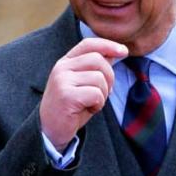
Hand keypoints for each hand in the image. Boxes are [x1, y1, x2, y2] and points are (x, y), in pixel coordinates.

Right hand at [39, 37, 127, 151]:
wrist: (51, 131)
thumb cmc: (71, 108)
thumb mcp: (84, 85)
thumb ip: (95, 69)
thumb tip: (113, 54)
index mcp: (66, 62)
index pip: (89, 44)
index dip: (108, 45)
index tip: (124, 51)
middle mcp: (62, 68)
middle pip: (98, 60)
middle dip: (109, 77)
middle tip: (105, 93)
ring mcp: (62, 80)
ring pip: (99, 78)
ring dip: (103, 94)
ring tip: (93, 103)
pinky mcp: (67, 96)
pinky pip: (96, 94)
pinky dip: (98, 104)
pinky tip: (89, 109)